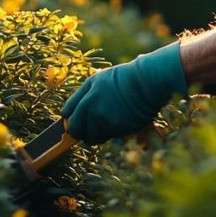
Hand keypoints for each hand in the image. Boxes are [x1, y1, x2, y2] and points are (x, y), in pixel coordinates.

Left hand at [63, 42, 186, 144]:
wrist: (147, 82)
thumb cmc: (125, 79)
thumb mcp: (99, 79)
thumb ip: (84, 95)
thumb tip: (70, 114)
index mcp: (86, 92)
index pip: (68, 113)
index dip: (71, 120)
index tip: (76, 122)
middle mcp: (92, 106)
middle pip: (76, 130)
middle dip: (80, 132)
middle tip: (88, 130)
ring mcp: (104, 118)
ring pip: (92, 137)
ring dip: (98, 134)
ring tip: (109, 123)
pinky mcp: (116, 128)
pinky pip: (108, 137)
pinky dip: (111, 133)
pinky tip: (120, 122)